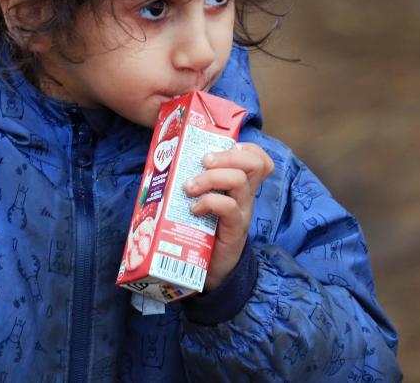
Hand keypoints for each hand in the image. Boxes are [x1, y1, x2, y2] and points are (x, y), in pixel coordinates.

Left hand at [184, 142, 274, 290]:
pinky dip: (209, 202)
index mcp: (239, 186)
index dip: (246, 148)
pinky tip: (194, 209)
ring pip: (239, 181)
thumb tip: (162, 162)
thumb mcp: (202, 201)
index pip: (257, 159)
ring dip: (211, 178)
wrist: (209, 271)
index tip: (222, 149)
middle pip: (254, 163)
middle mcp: (244, 196)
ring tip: (190, 187)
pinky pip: (228, 208)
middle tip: (203, 161)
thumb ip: (193, 182)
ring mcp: (241, 212)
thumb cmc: (202, 231)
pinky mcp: (234, 230)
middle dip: (226, 155)